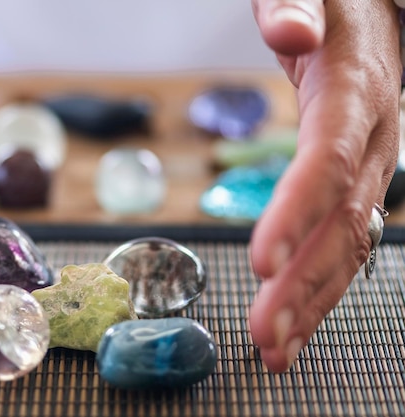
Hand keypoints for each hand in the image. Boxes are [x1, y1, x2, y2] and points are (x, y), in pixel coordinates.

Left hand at [250, 0, 400, 371]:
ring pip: (350, 244)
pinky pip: (344, 239)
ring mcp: (370, 165)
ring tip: (275, 349)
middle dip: (303, 282)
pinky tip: (295, 317)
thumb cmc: (335, 0)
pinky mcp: (356, 181)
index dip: (297, 213)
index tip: (259, 261)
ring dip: (312, 300)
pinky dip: (319, 284)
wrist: (371, 10)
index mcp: (355, 91)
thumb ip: (296, 2)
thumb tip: (289, 27)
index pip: (327, 161)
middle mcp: (372, 138)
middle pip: (342, 222)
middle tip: (264, 334)